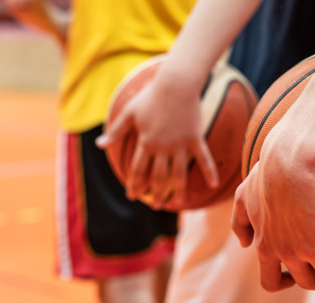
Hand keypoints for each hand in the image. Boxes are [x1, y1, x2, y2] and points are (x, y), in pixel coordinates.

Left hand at [96, 74, 218, 209]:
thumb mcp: (129, 112)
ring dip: (178, 191)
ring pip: (179, 173)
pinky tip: (214, 186)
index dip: (135, 184)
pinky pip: (204, 159)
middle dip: (156, 192)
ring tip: (177, 203)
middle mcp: (163, 147)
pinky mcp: (195, 139)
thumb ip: (116, 131)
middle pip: (159, 176)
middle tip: (155, 205)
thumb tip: (100, 145)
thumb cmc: (151, 96)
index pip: (138, 169)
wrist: (176, 84)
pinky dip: (210, 172)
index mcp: (146, 142)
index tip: (132, 196)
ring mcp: (181, 145)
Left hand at [231, 119, 314, 293]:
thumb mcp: (244, 197)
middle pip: (308, 283)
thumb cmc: (267, 172)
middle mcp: (287, 254)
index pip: (271, 281)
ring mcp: (311, 250)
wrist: (290, 159)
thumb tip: (245, 244)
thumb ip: (240, 222)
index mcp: (266, 246)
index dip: (285, 283)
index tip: (296, 278)